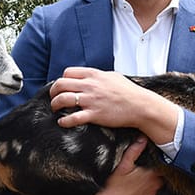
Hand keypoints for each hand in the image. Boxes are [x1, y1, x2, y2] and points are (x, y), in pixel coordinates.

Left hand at [49, 68, 178, 141]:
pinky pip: (72, 118)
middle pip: (60, 84)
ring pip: (62, 99)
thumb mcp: (113, 76)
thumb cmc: (129, 92)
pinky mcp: (94, 114)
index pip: (68, 72)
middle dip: (53, 92)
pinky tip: (62, 122)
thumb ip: (99, 76)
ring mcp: (91, 100)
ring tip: (55, 109)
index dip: (62, 79)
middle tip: (54, 98)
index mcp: (94, 75)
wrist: (140, 106)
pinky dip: (64, 121)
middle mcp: (90, 86)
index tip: (63, 86)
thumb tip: (90, 77)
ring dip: (55, 104)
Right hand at [69, 135, 162, 194]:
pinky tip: (137, 180)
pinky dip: (147, 183)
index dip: (156, 155)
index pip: (161, 160)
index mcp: (152, 175)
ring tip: (140, 170)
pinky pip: (152, 187)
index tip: (151, 150)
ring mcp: (152, 192)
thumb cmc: (114, 187)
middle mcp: (155, 185)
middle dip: (153, 164)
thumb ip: (134, 151)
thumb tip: (142, 139)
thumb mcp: (123, 165)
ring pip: (157, 179)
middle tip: (144, 160)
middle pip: (160, 170)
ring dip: (151, 174)